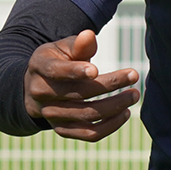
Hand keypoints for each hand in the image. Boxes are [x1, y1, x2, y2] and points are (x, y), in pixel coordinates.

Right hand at [24, 31, 140, 141]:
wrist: (36, 87)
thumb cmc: (57, 61)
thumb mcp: (62, 48)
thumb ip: (78, 45)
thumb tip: (89, 35)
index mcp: (39, 68)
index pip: (56, 71)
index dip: (75, 71)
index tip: (96, 70)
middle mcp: (41, 94)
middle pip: (78, 94)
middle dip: (109, 84)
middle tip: (134, 74)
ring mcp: (51, 114)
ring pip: (85, 115)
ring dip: (114, 106)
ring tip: (134, 94)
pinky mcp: (62, 129)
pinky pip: (87, 134)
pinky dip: (109, 126)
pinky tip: (125, 113)